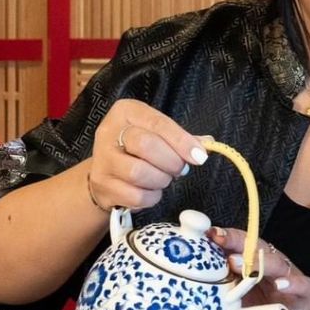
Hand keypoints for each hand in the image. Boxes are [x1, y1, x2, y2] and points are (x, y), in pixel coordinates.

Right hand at [89, 100, 208, 211]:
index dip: (181, 141)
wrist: (105, 171)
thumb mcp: (157, 134)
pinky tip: (151, 191)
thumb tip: (207, 144)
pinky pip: (134, 195)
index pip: (157, 123)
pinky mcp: (102, 185)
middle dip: (171, 161)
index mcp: (126, 111)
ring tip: (163, 178)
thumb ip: (180, 138)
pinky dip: (151, 197)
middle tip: (180, 169)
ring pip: (138, 172)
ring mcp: (102, 160)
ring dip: (160, 180)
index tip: (199, 156)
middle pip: (145, 145)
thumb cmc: (137, 148)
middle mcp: (109, 131)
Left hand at [210, 226, 309, 309]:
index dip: (224, 237)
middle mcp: (272, 262)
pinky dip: (293, 284)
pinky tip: (281, 285)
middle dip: (236, 242)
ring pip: (276, 263)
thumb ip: (226, 285)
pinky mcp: (305, 293)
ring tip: (241, 264)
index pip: (239, 243)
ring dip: (258, 262)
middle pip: (255, 247)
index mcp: (256, 261)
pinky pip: (302, 285)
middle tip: (219, 240)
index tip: (205, 234)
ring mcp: (290, 275)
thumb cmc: (269, 303)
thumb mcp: (244, 294)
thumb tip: (195, 281)